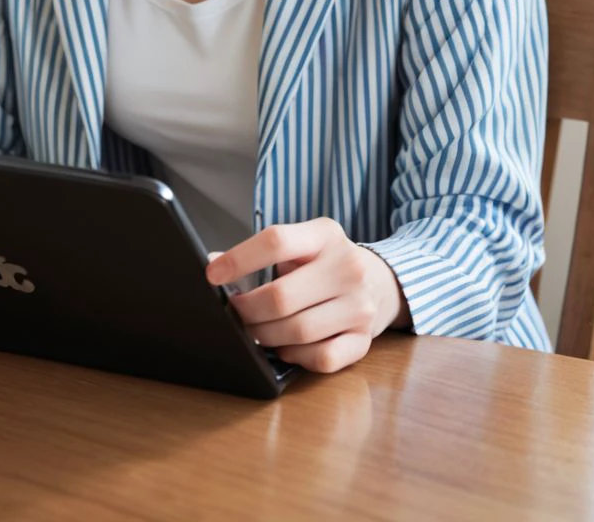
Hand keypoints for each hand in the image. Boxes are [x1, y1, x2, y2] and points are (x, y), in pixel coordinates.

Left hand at [205, 217, 410, 373]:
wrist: (380, 281)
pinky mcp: (364, 340)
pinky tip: (286, 345)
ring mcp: (359, 305)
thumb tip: (213, 264)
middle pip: (281, 296)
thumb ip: (259, 253)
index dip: (238, 259)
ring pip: (297, 331)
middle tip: (235, 313)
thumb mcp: (300, 245)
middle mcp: (347, 266)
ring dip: (266, 336)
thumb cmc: (325, 262)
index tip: (213, 274)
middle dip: (247, 310)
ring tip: (256, 330)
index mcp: (325, 234)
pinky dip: (295, 356)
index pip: (276, 241)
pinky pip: (321, 358)